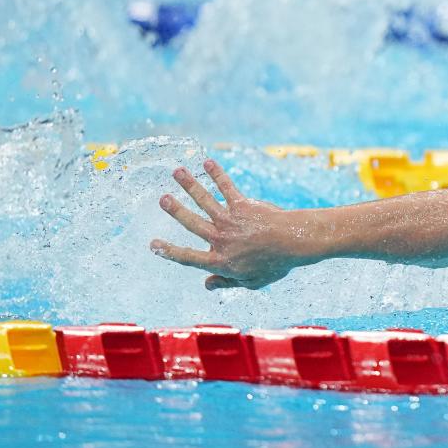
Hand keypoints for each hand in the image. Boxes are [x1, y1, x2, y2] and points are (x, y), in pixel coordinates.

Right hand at [150, 159, 306, 290]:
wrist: (294, 243)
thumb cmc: (275, 264)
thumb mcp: (251, 282)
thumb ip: (228, 283)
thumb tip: (207, 285)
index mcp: (220, 261)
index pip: (188, 257)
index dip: (170, 251)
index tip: (153, 245)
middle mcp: (221, 239)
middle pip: (192, 223)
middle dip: (176, 210)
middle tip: (162, 199)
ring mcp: (231, 220)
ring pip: (205, 201)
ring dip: (189, 185)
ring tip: (177, 172)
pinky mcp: (243, 206)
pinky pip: (227, 188)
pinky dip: (218, 174)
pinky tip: (208, 162)